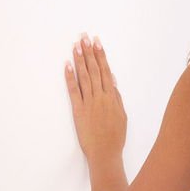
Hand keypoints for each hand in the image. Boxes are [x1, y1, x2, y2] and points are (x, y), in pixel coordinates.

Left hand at [65, 33, 126, 160]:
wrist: (105, 154)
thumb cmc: (115, 138)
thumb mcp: (122, 116)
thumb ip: (117, 98)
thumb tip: (113, 81)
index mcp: (112, 97)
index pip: (106, 71)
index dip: (101, 56)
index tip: (97, 43)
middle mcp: (101, 97)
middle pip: (95, 70)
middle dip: (89, 52)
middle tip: (84, 37)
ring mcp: (89, 103)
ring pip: (85, 76)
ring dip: (80, 60)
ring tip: (76, 45)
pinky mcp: (79, 110)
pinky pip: (74, 90)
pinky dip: (70, 77)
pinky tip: (67, 65)